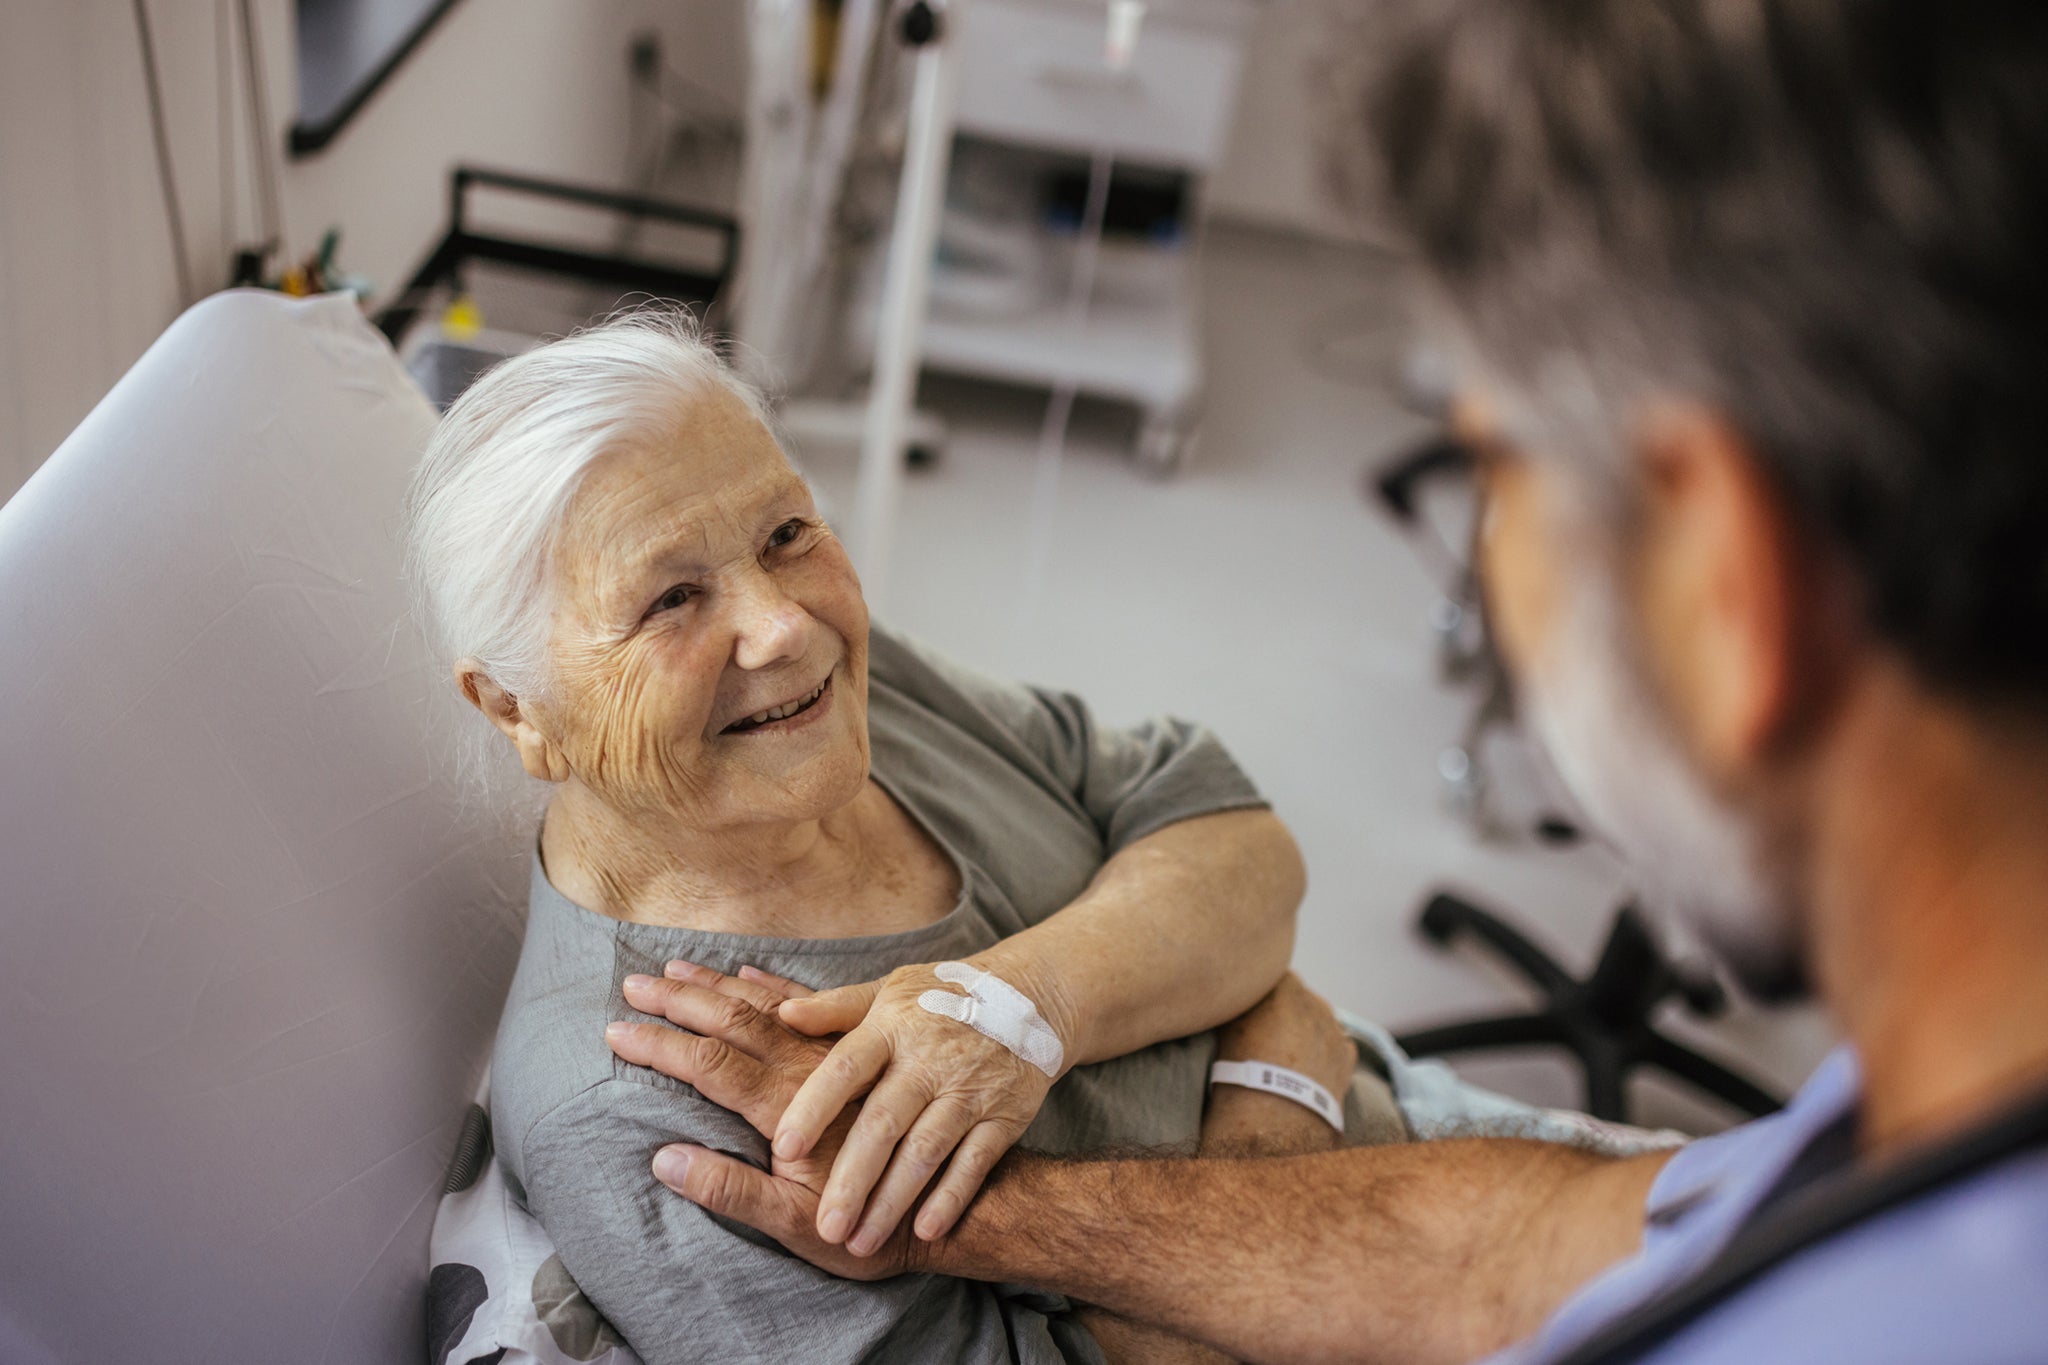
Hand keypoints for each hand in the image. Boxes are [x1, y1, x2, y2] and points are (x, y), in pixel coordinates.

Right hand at [604, 962, 920, 1279]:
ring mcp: (832, 1054)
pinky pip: (806, 1004)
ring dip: (715, 984)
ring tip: (674, 968)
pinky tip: (748, 971)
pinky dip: (769, 986)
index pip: (708, 1062)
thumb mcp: (794, 1226)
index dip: (658, 1044)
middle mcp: (808, 1067)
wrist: (948, 1202)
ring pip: (765, 1005)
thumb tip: (664, 1160)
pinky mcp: (855, 1052)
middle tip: (632, 985)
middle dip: (678, 1001)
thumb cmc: (866, 1224)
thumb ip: (730, 1191)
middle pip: (732, 1020)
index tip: (615, 1030)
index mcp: (787, 1106)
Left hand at [770, 961, 1058, 1252]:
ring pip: (925, 1151)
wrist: (1030, 996)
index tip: (783, 1149)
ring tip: (861, 1242)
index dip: (814, 1107)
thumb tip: (782, 1015)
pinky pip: (975, 1162)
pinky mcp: (1004, 1115)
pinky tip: (925, 1231)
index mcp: (892, 1027)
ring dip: (893, 1201)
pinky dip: (951, 1197)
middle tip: (825, 1227)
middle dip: (852, 1179)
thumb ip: (835, 1008)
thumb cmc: (941, 997)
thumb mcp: (889, 991)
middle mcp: (929, 1060)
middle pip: (884, 1123)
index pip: (846, 1068)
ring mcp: (969, 1090)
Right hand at [1202, 973, 1355, 1155]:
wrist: (1274, 1113)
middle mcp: (1315, 1001)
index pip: (1275, 975)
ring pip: (1320, 1020)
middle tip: (1266, 1033)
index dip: (1263, 988)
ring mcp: (1335, 1028)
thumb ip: (1241, 1002)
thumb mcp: (1229, 1025)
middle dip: (1286, 1010)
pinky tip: (1308, 1067)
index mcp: (1286, 987)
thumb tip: (1239, 996)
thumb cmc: (1243, 1066)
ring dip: (1307, 1030)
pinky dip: (1325, 1052)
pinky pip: (1336, 1045)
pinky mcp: (1347, 1056)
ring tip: (1286, 1054)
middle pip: (1299, 996)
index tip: (1252, 1004)